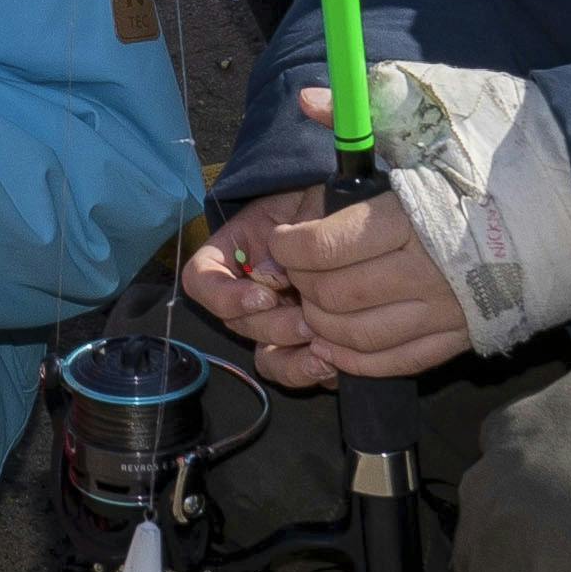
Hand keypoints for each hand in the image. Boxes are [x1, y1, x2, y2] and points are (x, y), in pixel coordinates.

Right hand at [176, 186, 327, 368]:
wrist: (371, 225)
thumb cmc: (332, 203)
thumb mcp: (309, 200)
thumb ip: (292, 230)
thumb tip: (272, 271)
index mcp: (237, 252)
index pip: (200, 279)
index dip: (223, 295)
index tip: (264, 294)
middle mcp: (250, 292)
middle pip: (235, 323)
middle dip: (271, 326)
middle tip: (308, 319)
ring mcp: (277, 322)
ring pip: (263, 355)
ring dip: (290, 355)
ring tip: (323, 347)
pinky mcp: (305, 346)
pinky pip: (294, 371)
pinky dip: (310, 371)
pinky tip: (336, 361)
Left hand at [210, 103, 480, 383]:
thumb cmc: (498, 155)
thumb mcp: (433, 116)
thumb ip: (365, 110)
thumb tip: (308, 100)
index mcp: (413, 218)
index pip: (327, 247)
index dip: (290, 247)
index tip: (282, 239)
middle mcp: (427, 273)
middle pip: (336, 295)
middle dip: (301, 284)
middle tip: (294, 269)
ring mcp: (447, 311)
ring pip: (360, 336)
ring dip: (322, 324)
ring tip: (312, 302)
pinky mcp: (464, 336)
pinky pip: (397, 361)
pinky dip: (357, 359)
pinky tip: (337, 342)